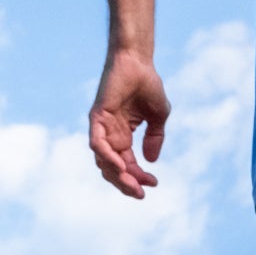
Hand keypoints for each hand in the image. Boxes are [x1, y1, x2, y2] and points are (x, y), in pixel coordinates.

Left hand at [89, 49, 169, 197]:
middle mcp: (109, 135)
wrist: (137, 61)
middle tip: (141, 193)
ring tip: (133, 186)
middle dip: (127, 184)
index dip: (139, 178)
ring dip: (118, 177)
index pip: (127, 165)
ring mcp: (101, 127)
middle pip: (113, 170)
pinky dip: (107, 158)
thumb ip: (155, 138)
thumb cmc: (147, 84)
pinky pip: (97, 145)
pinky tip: (121, 167)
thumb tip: (151, 161)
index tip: (154, 183)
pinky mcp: (96, 118)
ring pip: (103, 162)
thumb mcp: (158, 117)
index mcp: (122, 136)